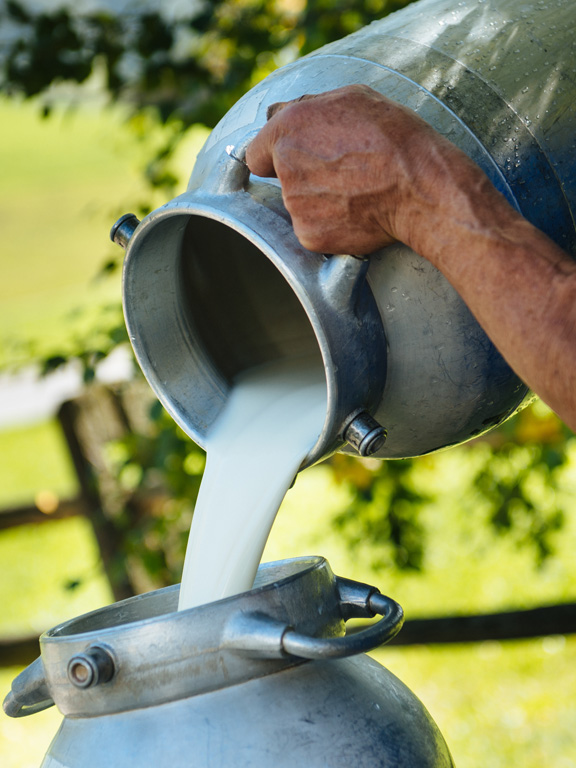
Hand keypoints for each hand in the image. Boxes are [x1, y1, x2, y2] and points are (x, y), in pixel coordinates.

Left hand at [245, 84, 487, 255]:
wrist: (419, 186)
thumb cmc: (392, 137)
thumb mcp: (351, 98)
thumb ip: (306, 107)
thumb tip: (281, 114)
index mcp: (286, 130)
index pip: (255, 154)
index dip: (275, 157)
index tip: (293, 161)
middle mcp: (285, 169)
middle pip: (282, 182)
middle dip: (304, 179)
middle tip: (342, 175)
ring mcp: (296, 206)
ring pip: (300, 207)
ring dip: (320, 203)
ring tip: (357, 192)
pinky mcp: (310, 236)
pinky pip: (314, 231)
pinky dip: (332, 226)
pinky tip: (358, 213)